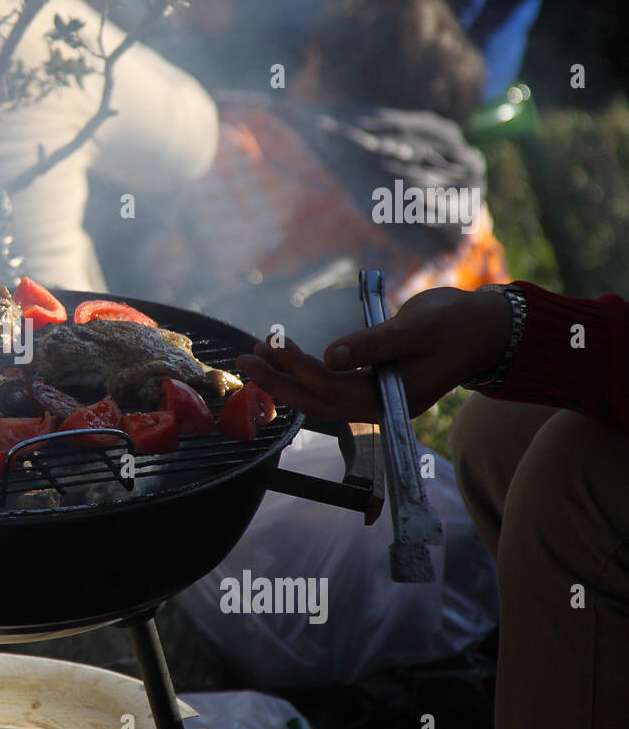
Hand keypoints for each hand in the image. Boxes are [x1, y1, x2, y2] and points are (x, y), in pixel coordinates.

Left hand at [234, 287, 513, 422]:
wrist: (485, 328)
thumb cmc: (457, 324)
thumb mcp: (417, 328)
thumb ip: (374, 343)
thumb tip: (330, 355)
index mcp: (394, 399)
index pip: (333, 389)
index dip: (298, 369)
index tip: (271, 345)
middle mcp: (380, 405)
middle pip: (318, 401)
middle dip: (278, 382)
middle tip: (243, 359)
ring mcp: (376, 396)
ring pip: (320, 395)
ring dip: (285, 378)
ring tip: (255, 355)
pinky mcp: (372, 383)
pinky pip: (329, 385)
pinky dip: (303, 371)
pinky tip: (282, 356)